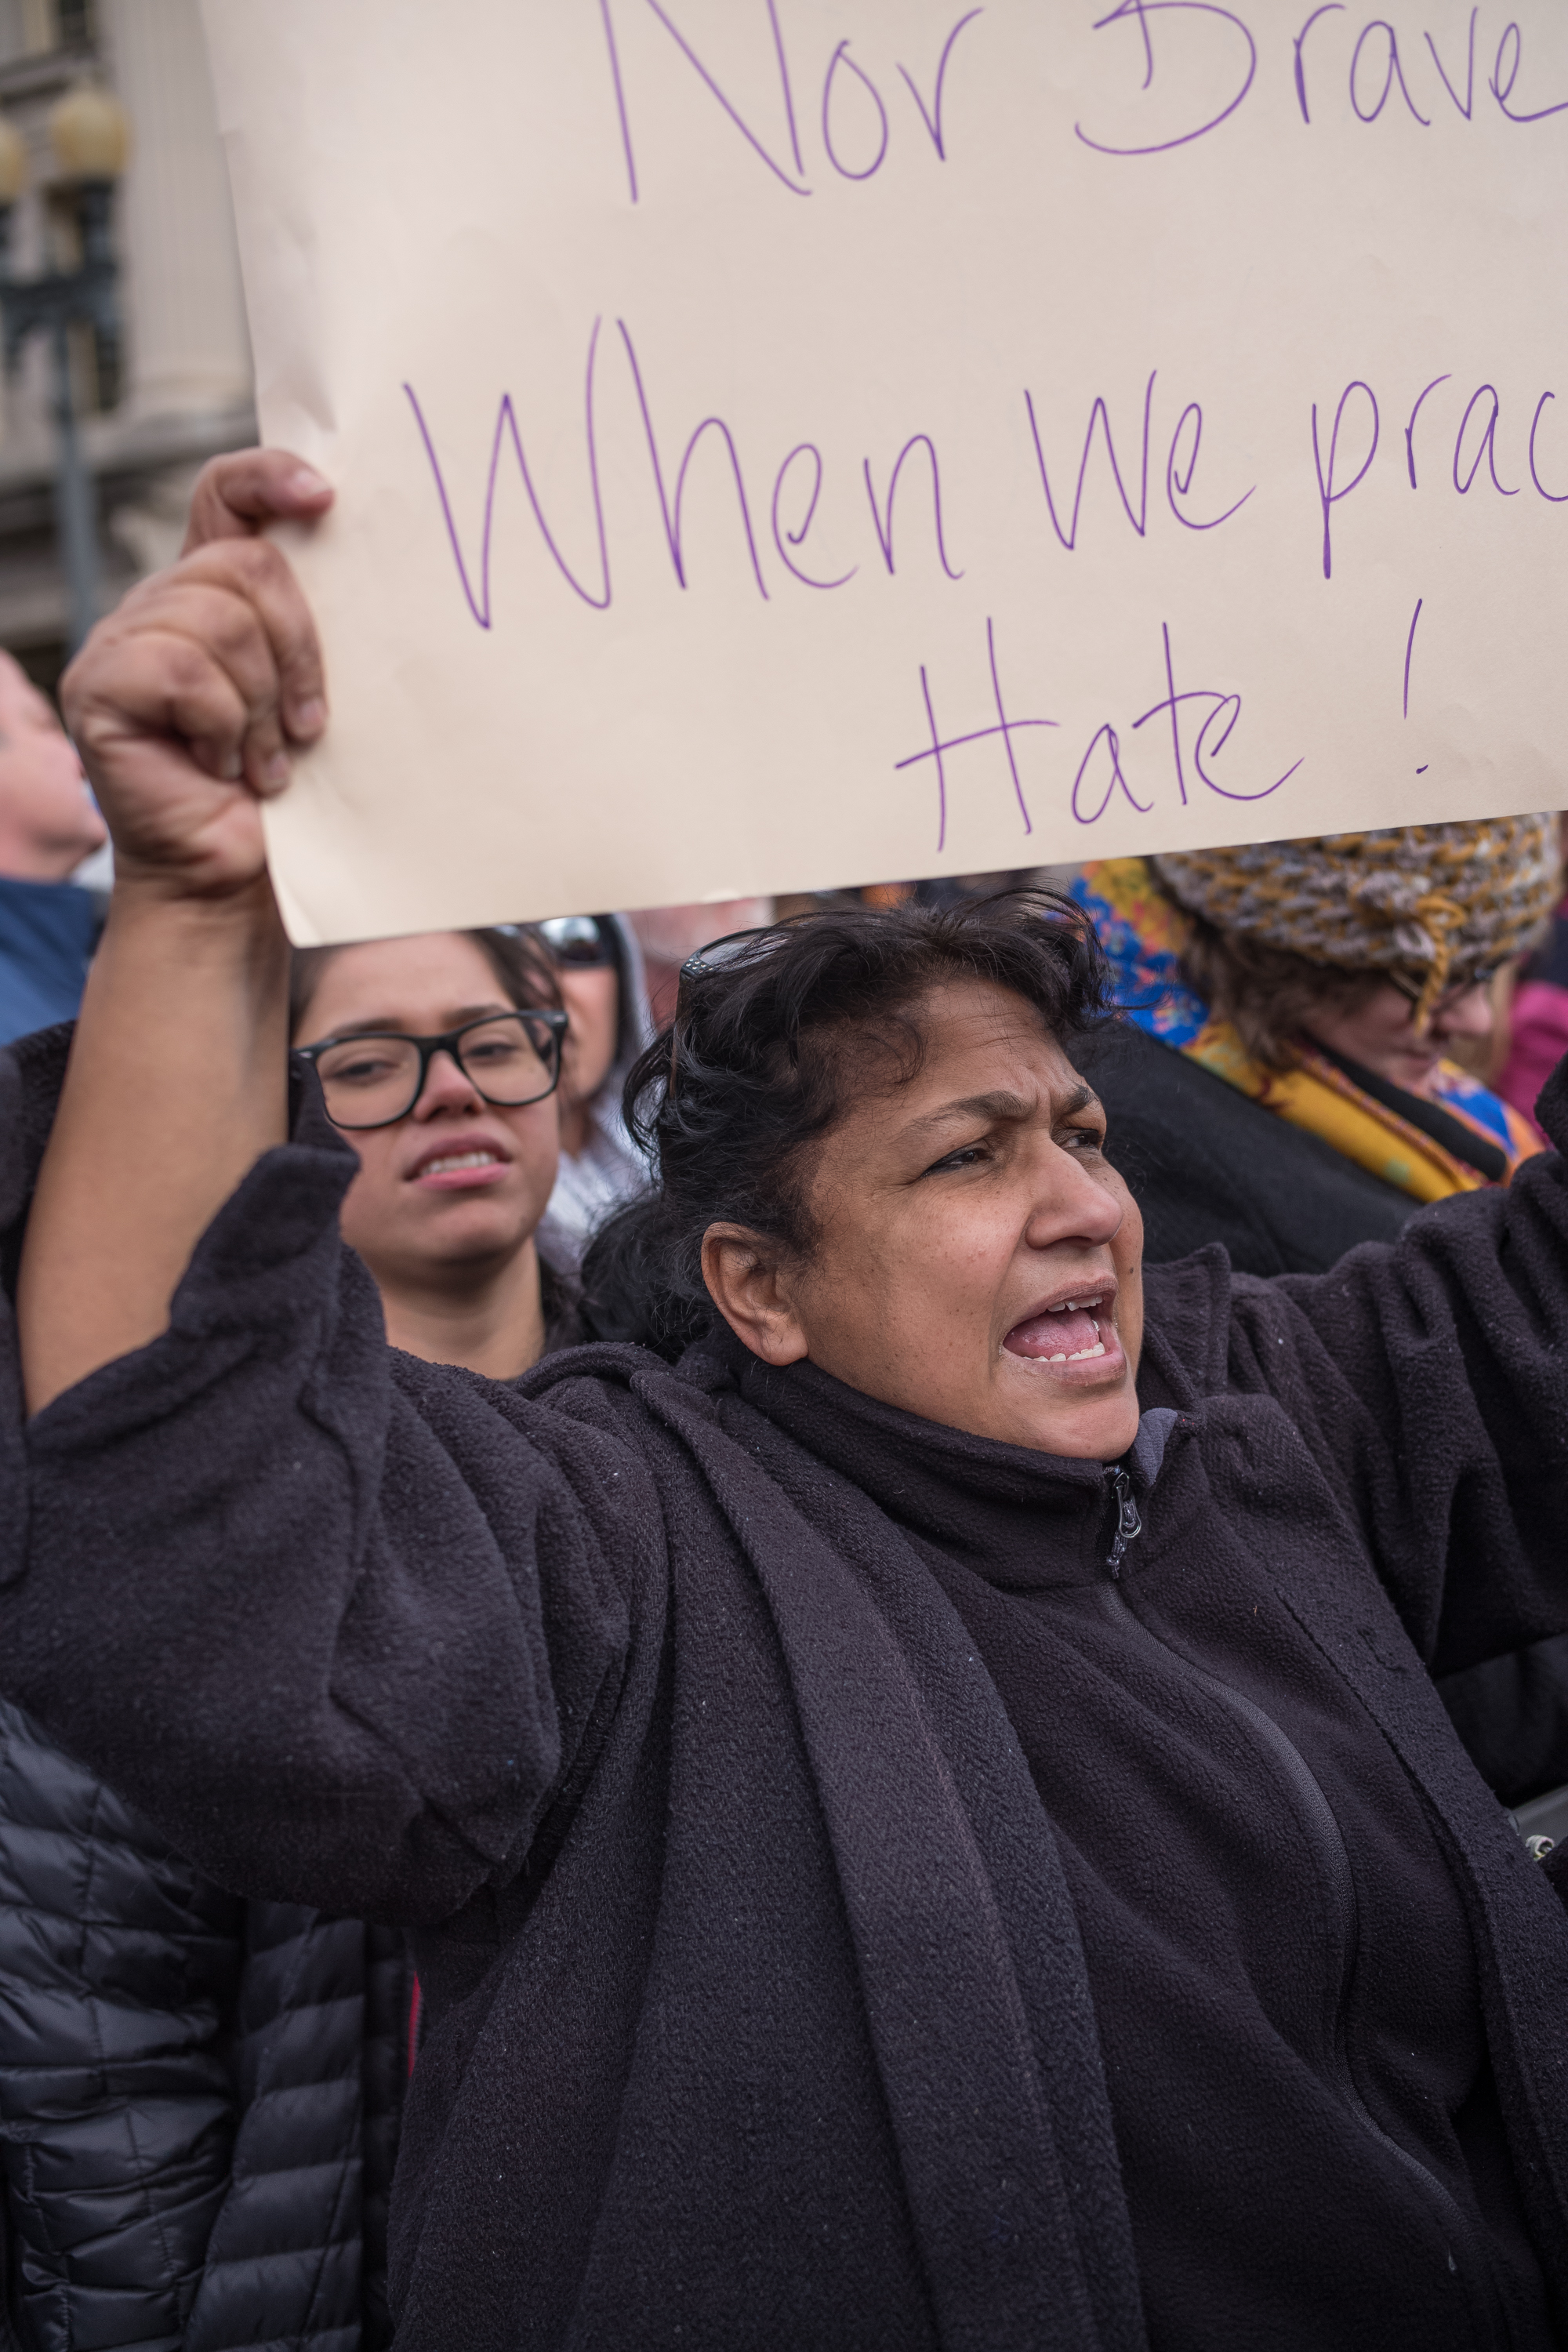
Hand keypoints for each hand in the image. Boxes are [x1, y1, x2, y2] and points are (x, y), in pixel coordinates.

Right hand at [59, 450, 334, 900]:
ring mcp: (119, 642)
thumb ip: (313, 632)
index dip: (269, 477)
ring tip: (265, 760)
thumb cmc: (284, 802)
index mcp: (210, 596)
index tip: (325, 497)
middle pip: (244, 562)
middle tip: (307, 725)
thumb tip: (370, 568)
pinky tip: (223, 767)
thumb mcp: (311, 698)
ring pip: (218, 618)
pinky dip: (224, 725)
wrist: (233, 885)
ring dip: (261, 702)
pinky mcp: (97, 685)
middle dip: (297, 646)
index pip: (225, 495)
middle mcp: (159, 606)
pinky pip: (185, 668)